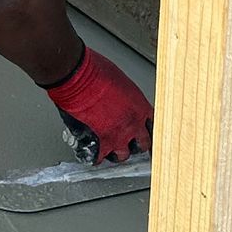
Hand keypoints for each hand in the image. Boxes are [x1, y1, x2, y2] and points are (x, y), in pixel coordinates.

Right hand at [46, 44, 153, 165]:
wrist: (77, 78)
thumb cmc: (95, 72)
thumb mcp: (120, 82)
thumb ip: (123, 97)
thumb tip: (118, 100)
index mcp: (140, 107)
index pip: (153, 125)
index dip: (147, 130)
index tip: (145, 133)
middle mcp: (132, 124)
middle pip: (143, 144)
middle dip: (136, 143)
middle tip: (130, 142)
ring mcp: (117, 136)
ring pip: (123, 155)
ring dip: (117, 153)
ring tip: (111, 150)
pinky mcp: (99, 144)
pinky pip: (98, 159)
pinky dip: (94, 157)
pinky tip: (93, 154)